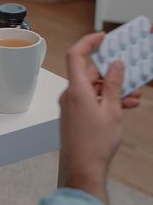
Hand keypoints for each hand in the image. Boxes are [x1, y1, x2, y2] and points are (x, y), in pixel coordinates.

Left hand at [57, 32, 140, 204]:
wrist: (82, 168)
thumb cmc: (94, 142)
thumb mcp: (112, 109)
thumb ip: (113, 84)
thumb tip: (116, 64)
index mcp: (75, 89)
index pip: (76, 55)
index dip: (88, 42)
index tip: (103, 35)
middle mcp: (69, 94)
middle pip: (88, 72)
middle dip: (110, 69)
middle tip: (130, 67)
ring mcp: (71, 105)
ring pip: (93, 87)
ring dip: (113, 87)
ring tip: (135, 93)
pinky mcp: (74, 114)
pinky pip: (91, 99)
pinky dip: (106, 98)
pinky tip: (126, 104)